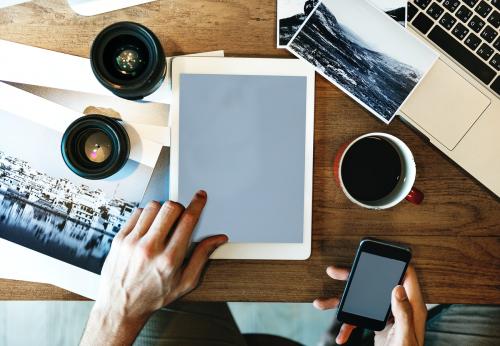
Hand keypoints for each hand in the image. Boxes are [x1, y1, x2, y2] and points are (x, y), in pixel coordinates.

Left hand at [81, 190, 226, 345]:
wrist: (120, 306)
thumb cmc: (153, 296)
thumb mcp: (185, 282)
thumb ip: (203, 257)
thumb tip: (218, 239)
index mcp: (169, 259)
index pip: (188, 221)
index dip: (197, 204)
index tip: (200, 197)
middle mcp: (150, 249)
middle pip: (170, 208)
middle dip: (180, 207)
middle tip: (180, 215)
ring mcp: (132, 242)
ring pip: (153, 206)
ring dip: (162, 210)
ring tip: (163, 223)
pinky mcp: (119, 239)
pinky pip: (137, 213)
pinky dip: (146, 214)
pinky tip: (149, 226)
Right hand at [313, 266, 426, 345]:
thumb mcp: (405, 337)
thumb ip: (403, 313)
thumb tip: (397, 287)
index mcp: (411, 307)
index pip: (406, 276)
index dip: (393, 262)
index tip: (377, 255)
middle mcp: (399, 308)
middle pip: (376, 285)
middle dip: (353, 279)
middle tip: (335, 272)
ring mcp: (387, 317)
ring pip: (362, 301)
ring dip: (342, 303)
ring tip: (322, 303)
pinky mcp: (378, 326)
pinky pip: (360, 319)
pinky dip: (348, 325)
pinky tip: (341, 335)